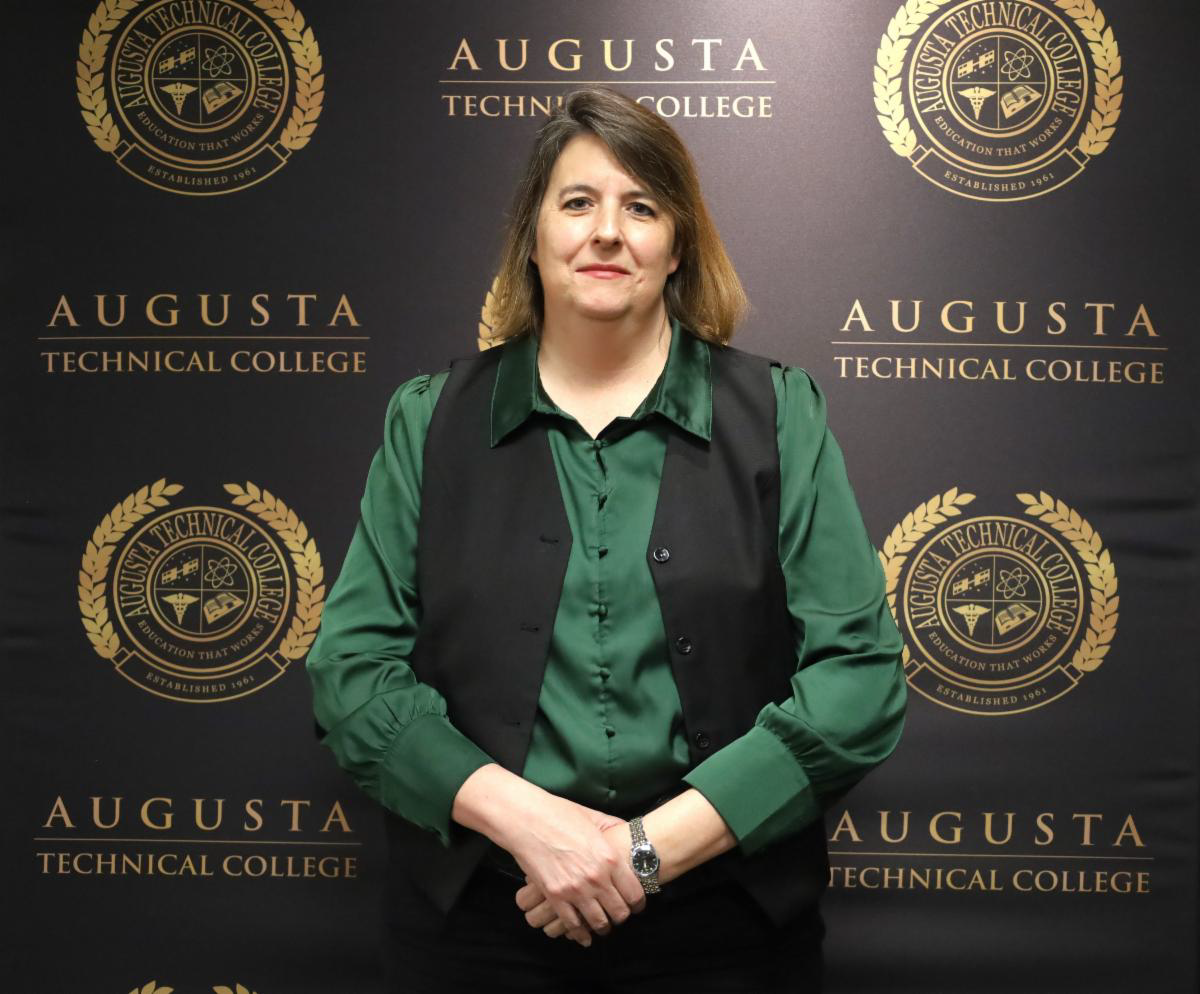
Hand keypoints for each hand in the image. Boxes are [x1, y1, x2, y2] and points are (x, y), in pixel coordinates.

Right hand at [514, 819, 646, 945]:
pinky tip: (583, 934)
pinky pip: (572, 924)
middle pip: (619, 912)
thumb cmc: (559, 814)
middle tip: (618, 914)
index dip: (638, 903)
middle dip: (621, 916)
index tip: (635, 904)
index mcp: (610, 857)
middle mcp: (596, 878)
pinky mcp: (555, 897)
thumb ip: (613, 827)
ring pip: (598, 923)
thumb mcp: (593, 817)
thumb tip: (628, 831)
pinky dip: (580, 933)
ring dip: (602, 926)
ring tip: (602, 925)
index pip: (634, 893)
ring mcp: (575, 890)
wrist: (527, 820)